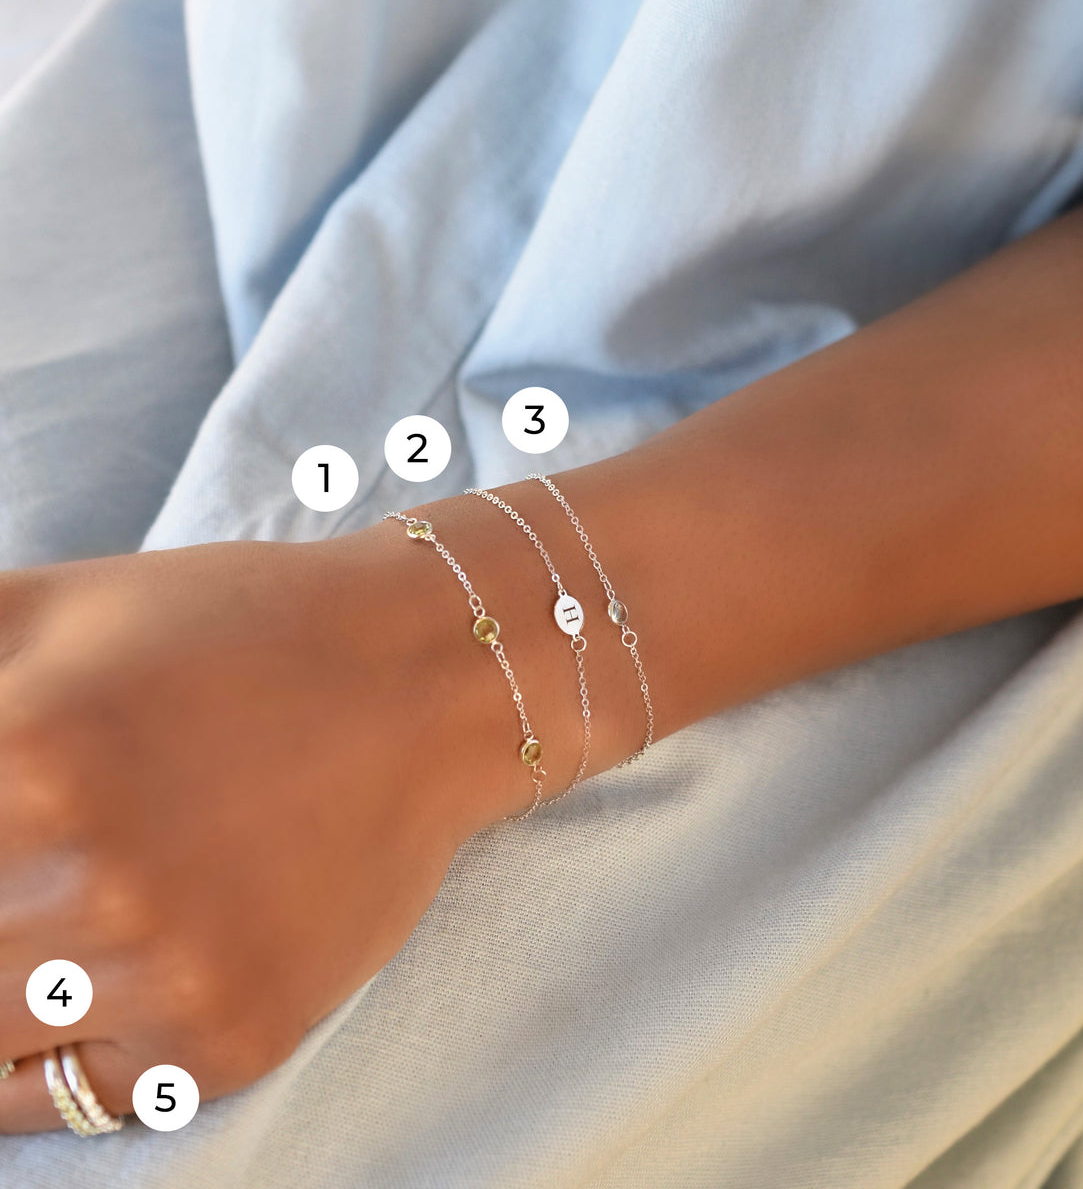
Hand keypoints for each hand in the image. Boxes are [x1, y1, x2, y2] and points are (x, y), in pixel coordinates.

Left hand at [0, 519, 546, 1131]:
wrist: (423, 687)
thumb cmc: (241, 630)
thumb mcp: (57, 603)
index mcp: (30, 757)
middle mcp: (93, 883)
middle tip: (22, 880)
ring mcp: (171, 974)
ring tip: (57, 905)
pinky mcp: (232, 1036)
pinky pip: (71, 1098)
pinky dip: (43, 1054)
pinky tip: (82, 974)